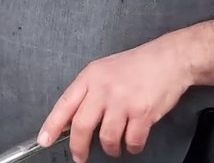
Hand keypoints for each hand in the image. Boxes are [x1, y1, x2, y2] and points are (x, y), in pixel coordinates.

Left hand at [38, 37, 191, 162]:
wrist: (169, 59)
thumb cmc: (137, 65)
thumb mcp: (104, 70)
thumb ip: (88, 92)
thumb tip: (70, 120)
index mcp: (91, 76)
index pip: (65, 104)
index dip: (52, 125)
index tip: (44, 140)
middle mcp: (104, 89)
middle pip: (82, 126)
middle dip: (78, 148)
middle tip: (80, 157)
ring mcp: (123, 101)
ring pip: (107, 138)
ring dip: (110, 149)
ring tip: (114, 147)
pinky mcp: (143, 112)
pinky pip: (132, 141)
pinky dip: (132, 147)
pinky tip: (133, 141)